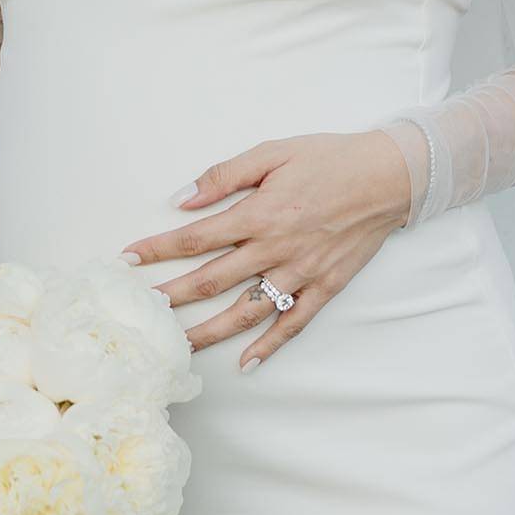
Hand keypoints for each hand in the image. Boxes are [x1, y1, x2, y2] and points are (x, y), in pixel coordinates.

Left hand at [117, 131, 412, 370]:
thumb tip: (183, 198)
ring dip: (208, 331)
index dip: (157, 250)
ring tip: (176, 346)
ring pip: (246, 311)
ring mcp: (301, 273)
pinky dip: (268, 345)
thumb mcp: (274, 152)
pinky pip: (293, 323)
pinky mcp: (325, 287)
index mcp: (259, 214)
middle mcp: (275, 249)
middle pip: (211, 281)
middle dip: (170, 296)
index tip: (127, 260)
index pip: (195, 238)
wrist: (388, 175)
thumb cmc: (328, 158)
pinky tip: (245, 362)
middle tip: (137, 310)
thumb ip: (226, 176)